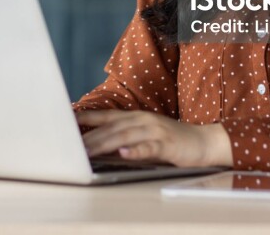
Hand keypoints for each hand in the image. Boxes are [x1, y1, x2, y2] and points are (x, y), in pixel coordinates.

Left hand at [76, 110, 231, 167]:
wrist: (203, 141)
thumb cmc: (171, 139)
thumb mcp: (145, 132)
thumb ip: (125, 135)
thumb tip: (100, 143)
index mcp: (136, 116)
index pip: (106, 115)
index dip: (87, 116)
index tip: (67, 119)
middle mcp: (142, 120)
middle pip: (111, 127)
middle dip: (90, 137)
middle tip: (71, 147)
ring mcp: (155, 131)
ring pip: (125, 136)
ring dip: (105, 144)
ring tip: (88, 152)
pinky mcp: (167, 144)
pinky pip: (149, 147)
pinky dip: (136, 151)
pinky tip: (124, 154)